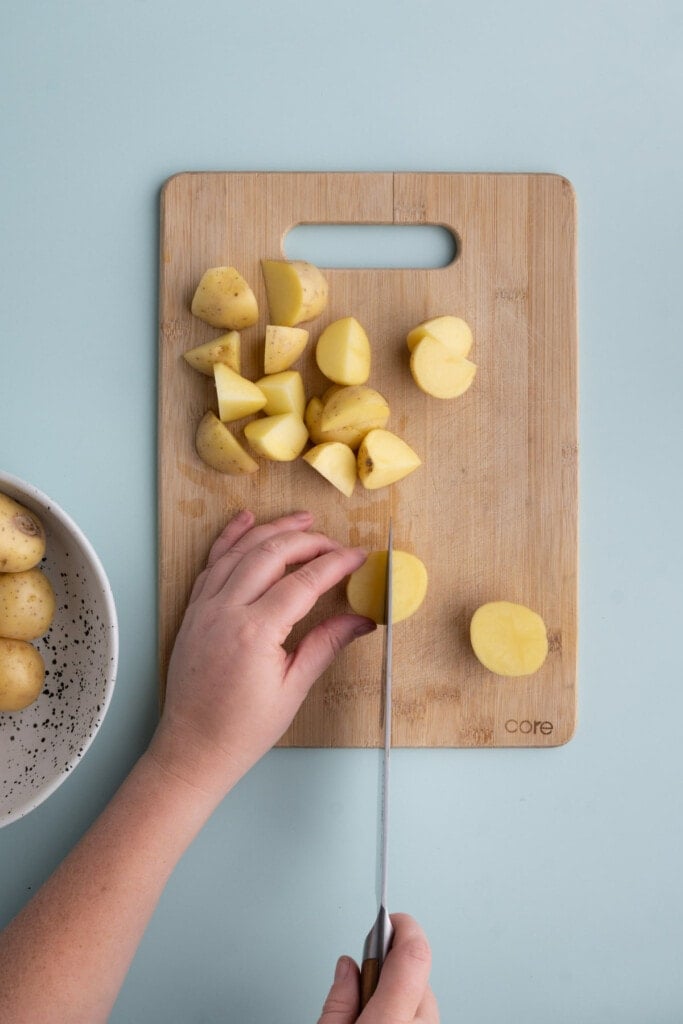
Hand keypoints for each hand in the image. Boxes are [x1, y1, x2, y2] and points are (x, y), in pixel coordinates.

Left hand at [149, 510, 374, 797]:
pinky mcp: (193, 611)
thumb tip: (362, 619)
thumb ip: (326, 644)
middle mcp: (226, 612)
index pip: (303, 582)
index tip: (358, 556)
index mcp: (254, 633)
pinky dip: (230, 538)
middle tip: (335, 542)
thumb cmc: (242, 729)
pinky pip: (212, 563)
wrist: (192, 749)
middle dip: (307, 540)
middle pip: (271, 555)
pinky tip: (246, 521)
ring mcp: (205, 608)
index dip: (335, 563)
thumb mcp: (293, 689)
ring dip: (272, 529)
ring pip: (240, 551)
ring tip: (301, 519)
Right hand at [318, 914, 438, 1022]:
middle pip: (415, 976)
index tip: (388, 918)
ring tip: (370, 1016)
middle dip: (389, 971)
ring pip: (420, 997)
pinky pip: (424, 1017)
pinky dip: (406, 1015)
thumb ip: (338, 1002)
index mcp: (391, 1022)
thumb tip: (347, 967)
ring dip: (398, 996)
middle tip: (361, 985)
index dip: (403, 927)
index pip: (413, 955)